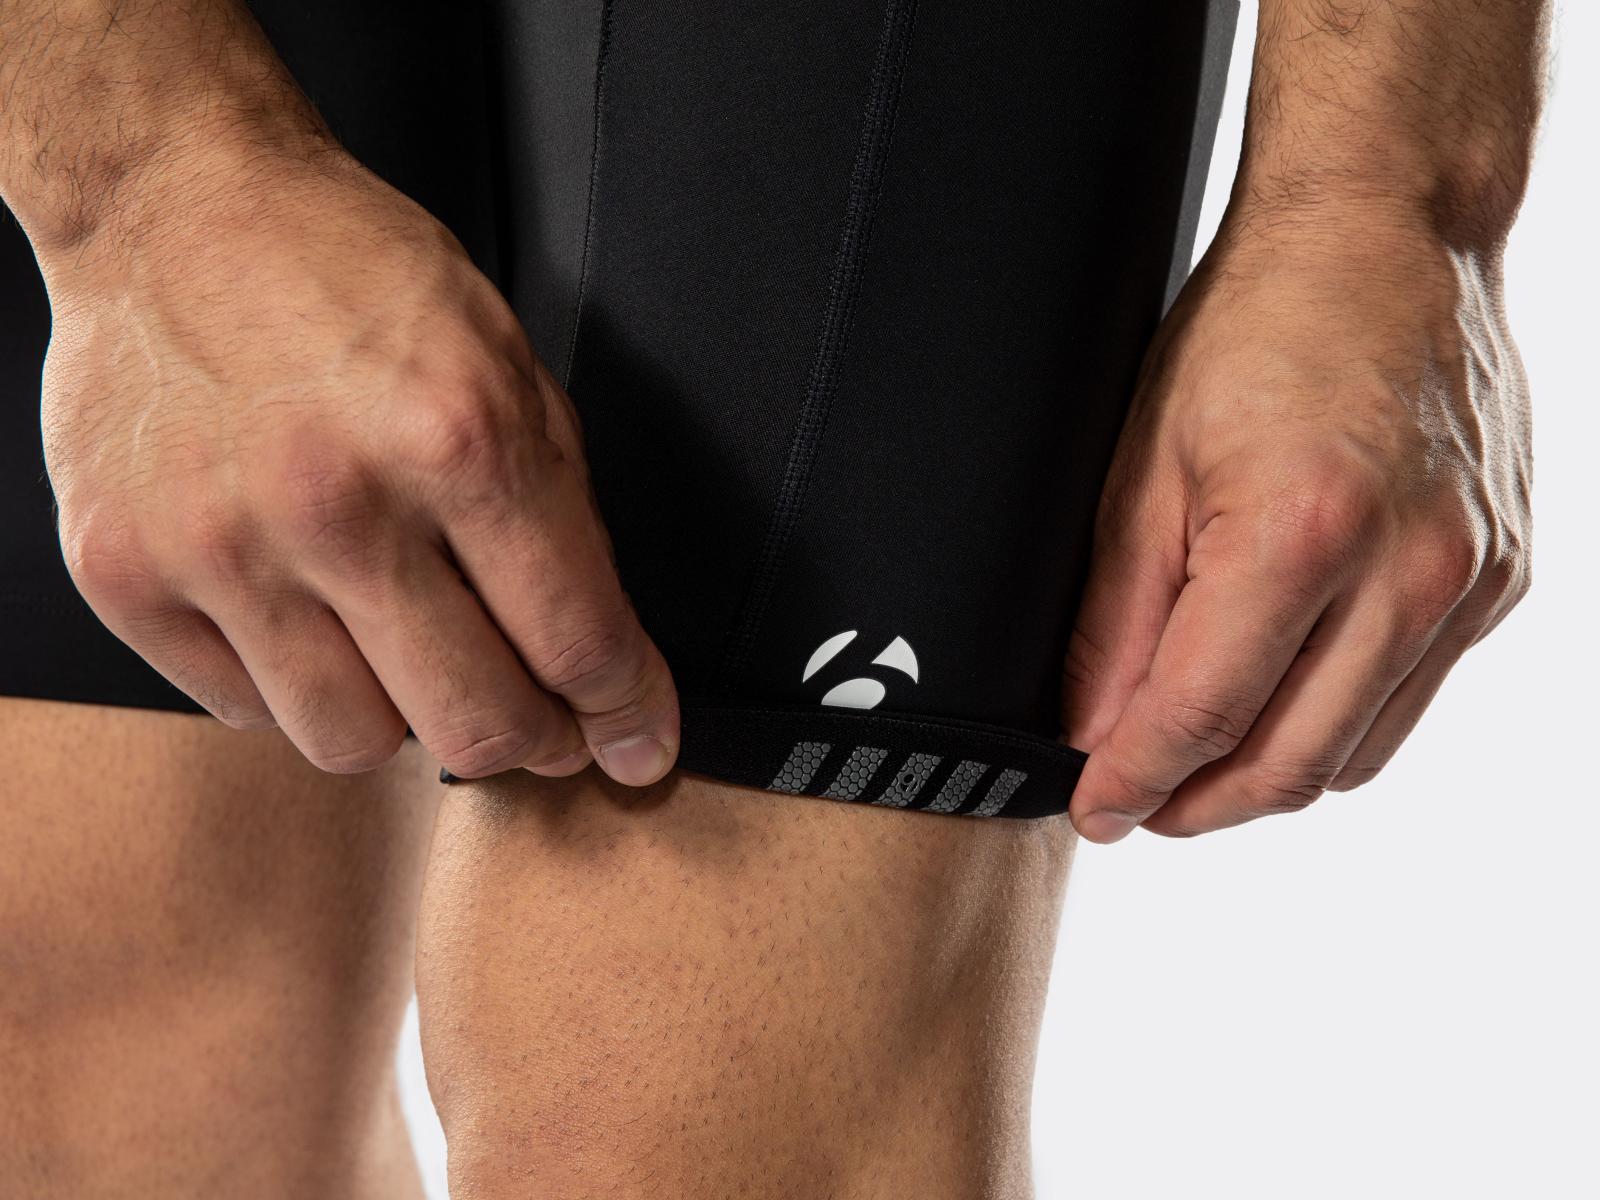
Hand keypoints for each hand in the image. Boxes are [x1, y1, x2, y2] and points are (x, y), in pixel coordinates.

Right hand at [40, 143, 678, 785]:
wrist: (173, 210)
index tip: (638, 739)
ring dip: (408, 719)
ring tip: (411, 652)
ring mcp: (220, 549)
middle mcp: (337, 504)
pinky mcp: (126, 576)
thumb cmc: (348, 278)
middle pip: (475, 726)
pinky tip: (312, 620)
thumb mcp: (506, 363)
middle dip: (535, 738)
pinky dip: (298, 687)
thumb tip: (599, 662)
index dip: (627, 709)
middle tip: (543, 718)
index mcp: (458, 437)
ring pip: (356, 744)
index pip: (577, 640)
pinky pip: (245, 711)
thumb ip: (560, 517)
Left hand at [1063, 208, 1530, 840]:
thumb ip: (1117, 617)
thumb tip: (1092, 729)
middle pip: (1287, 766)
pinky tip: (1281, 698)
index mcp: (1300, 532)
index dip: (1132, 781)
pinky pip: (1406, 703)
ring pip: (1352, 755)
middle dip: (1196, 805)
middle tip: (1137, 802)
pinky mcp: (1499, 580)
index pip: (1201, 716)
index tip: (1094, 808)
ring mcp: (1467, 582)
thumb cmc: (1257, 327)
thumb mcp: (1145, 466)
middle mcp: (1404, 571)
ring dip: (1265, 778)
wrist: (1389, 236)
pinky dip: (1334, 725)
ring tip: (1198, 759)